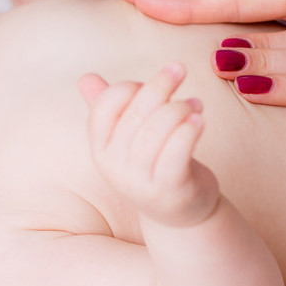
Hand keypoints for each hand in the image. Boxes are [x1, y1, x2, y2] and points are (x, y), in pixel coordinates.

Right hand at [78, 63, 219, 227]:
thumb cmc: (154, 166)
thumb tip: (85, 78)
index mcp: (101, 150)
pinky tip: (200, 120)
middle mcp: (115, 167)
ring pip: (157, 129)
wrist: (179, 214)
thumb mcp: (128, 139)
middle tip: (180, 71)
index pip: (105, 106)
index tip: (150, 83)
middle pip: (135, 113)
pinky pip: (177, 151)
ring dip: (181, 107)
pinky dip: (189, 129)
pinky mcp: (169, 190)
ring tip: (196, 105)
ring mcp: (140, 182)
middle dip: (161, 85)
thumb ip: (109, 109)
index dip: (128, 86)